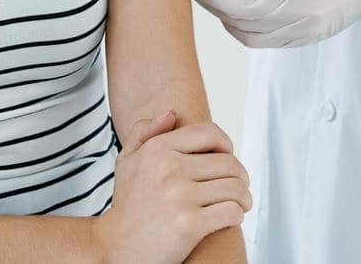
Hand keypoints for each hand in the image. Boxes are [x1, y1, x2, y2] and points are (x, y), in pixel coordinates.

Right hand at [93, 110, 250, 263]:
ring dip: (243, 197)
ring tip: (240, 203)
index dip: (226, 144)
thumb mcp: (126, 162)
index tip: (228, 158)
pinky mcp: (190, 224)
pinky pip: (231, 211)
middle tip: (239, 187)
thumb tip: (170, 114)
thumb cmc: (127, 206)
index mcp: (157, 149)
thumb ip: (144, 133)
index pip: (209, 134)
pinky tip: (232, 218)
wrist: (116, 248)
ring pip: (235, 188)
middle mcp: (169, 168)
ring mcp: (179, 196)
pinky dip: (237, 215)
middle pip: (229, 163)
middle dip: (240, 176)